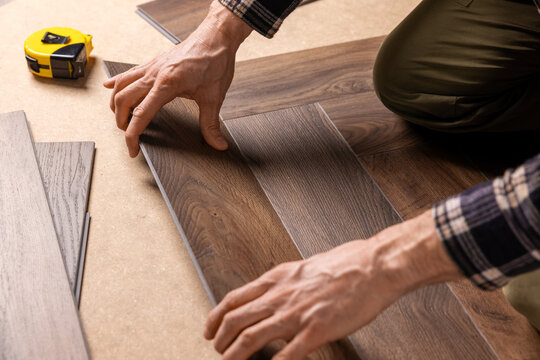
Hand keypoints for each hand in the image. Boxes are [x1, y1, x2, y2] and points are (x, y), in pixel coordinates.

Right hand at [103, 1, 251, 156]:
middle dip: (121, 121)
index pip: (141, 115)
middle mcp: (154, 74)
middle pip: (123, 100)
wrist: (216, 37)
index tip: (132, 149)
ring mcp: (152, 66)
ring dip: (116, 103)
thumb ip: (211, 124)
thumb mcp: (214, 97)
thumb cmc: (215, 61)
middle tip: (129, 135)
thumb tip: (218, 145)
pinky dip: (117, 82)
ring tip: (120, 118)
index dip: (133, 135)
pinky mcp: (154, 62)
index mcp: (167, 84)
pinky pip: (129, 73)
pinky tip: (110, 86)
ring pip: (121, 85)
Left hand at [203, 211, 460, 359]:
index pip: (234, 299)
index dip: (216, 317)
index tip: (210, 328)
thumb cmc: (346, 263)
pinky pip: (287, 355)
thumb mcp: (305, 266)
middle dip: (220, 339)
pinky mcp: (316, 330)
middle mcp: (281, 295)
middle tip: (218, 350)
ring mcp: (296, 314)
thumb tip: (274, 291)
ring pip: (251, 338)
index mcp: (277, 278)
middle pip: (236, 321)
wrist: (373, 266)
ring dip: (235, 356)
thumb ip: (286, 281)